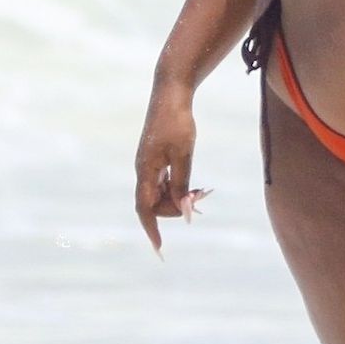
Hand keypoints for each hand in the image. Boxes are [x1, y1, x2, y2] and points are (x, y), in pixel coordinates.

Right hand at [133, 85, 209, 256]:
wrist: (171, 95)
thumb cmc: (177, 122)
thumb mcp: (184, 154)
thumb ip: (182, 183)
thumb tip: (183, 210)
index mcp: (146, 170)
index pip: (145, 208)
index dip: (151, 229)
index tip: (160, 248)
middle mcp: (143, 170)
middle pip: (154, 203)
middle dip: (174, 209)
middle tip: (200, 202)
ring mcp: (148, 164)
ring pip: (160, 193)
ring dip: (177, 198)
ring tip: (201, 193)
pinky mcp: (155, 158)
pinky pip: (163, 182)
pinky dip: (177, 188)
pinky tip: (192, 187)